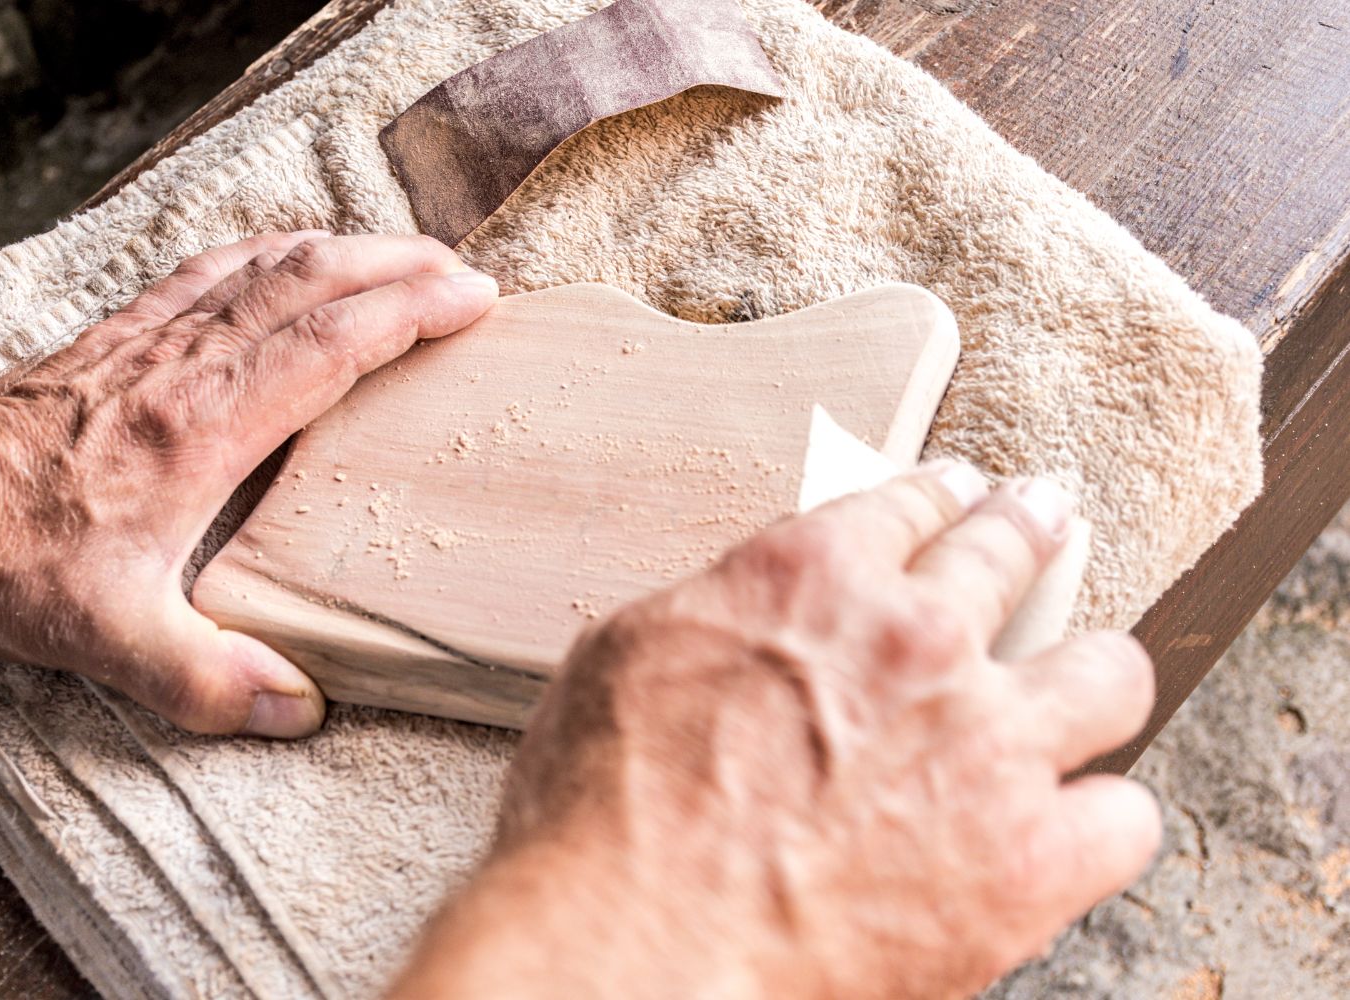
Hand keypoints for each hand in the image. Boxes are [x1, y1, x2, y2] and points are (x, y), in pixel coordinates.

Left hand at [0, 232, 497, 736]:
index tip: (475, 301)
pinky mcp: (122, 332)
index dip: (411, 314)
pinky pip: (214, 269)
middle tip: (468, 274)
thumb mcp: (106, 641)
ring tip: (407, 258)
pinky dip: (274, 252)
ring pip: (269, 265)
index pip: (329, 344)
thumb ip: (205, 679)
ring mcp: (153, 338)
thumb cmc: (7, 559)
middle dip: (402, 267)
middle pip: (314, 283)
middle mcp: (187, 365)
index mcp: (203, 427)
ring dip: (349, 251)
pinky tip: (295, 254)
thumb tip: (298, 705)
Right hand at [392, 465, 1159, 998]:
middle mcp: (914, 639)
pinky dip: (1097, 822)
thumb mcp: (630, 657)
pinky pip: (1123, 818)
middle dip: (1030, 527)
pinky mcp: (1027, 858)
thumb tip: (750, 612)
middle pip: (1012, 549)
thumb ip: (719, 613)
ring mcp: (985, 745)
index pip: (906, 504)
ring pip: (1107, 672)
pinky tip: (1070, 828)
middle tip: (1042, 519)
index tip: (958, 497)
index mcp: (809, 578)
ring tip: (1082, 686)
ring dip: (1087, 677)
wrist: (632, 943)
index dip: (939, 496)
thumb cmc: (601, 816)